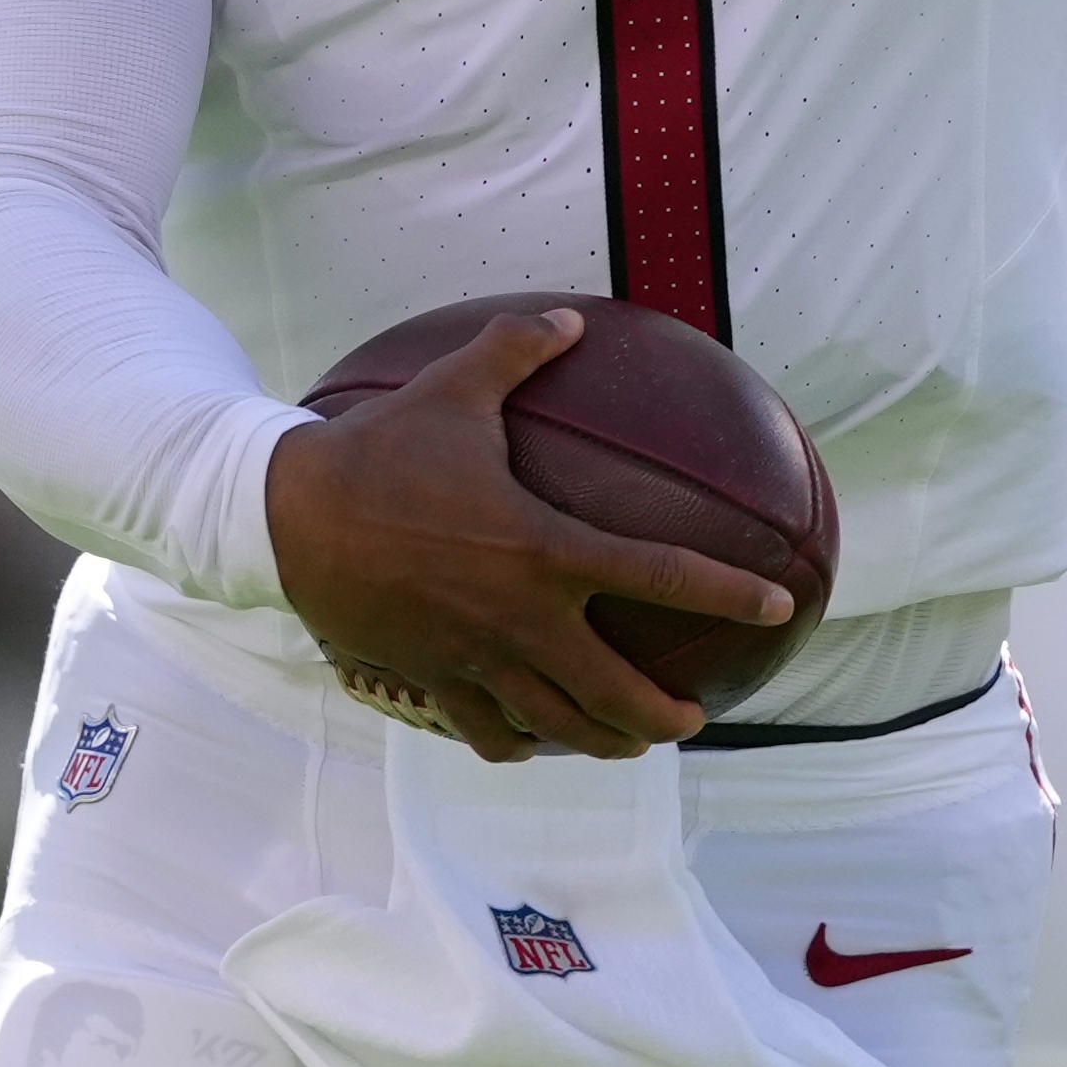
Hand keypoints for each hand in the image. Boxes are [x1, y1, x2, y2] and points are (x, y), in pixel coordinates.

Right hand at [260, 305, 792, 760]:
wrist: (287, 516)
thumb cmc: (377, 450)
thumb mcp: (452, 389)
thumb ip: (519, 352)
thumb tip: (572, 321)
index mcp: (546, 549)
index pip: (663, 576)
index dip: (730, 590)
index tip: (778, 601)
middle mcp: (523, 618)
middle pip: (616, 692)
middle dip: (664, 718)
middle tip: (694, 720)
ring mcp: (477, 657)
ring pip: (557, 724)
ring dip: (603, 742)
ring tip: (629, 745)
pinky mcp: (432, 677)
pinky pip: (486, 729)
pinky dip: (515, 741)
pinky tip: (529, 740)